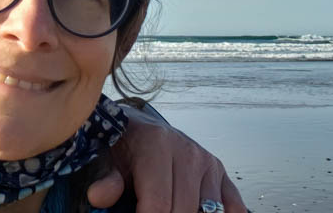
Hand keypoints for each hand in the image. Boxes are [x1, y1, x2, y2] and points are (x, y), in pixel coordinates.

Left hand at [87, 104, 247, 212]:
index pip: (158, 204)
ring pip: (209, 211)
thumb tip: (99, 196)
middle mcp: (188, 152)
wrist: (139, 127)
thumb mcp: (107, 158)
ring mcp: (208, 162)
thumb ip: (106, 178)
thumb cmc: (122, 146)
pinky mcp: (220, 172)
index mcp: (157, 145)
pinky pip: (232, 205)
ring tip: (169, 210)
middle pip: (183, 211)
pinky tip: (198, 212)